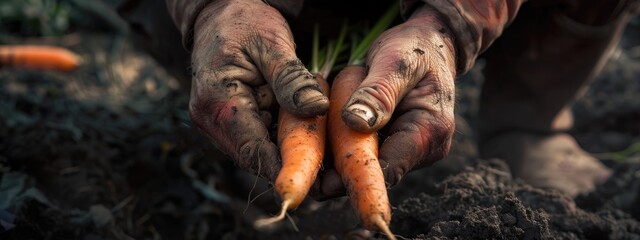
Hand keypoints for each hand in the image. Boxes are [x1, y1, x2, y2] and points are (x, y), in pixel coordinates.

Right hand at [188, 0, 328, 181]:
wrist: (221, 14)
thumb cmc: (245, 23)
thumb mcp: (271, 43)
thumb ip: (291, 78)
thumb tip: (318, 109)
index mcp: (217, 101)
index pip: (253, 149)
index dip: (287, 167)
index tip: (323, 179)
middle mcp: (210, 120)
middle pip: (255, 157)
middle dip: (292, 164)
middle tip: (333, 176)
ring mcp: (217, 124)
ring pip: (258, 152)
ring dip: (289, 152)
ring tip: (327, 158)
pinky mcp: (228, 123)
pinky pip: (258, 139)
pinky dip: (281, 139)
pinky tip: (309, 136)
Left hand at [312, 6, 456, 199]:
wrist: (427, 45)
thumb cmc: (414, 49)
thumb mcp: (395, 62)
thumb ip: (377, 92)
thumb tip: (354, 122)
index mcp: (430, 130)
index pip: (391, 166)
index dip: (354, 175)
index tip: (318, 175)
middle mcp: (422, 149)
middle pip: (375, 173)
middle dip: (338, 173)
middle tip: (299, 170)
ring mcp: (406, 150)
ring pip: (366, 166)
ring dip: (334, 161)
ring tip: (299, 157)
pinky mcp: (390, 145)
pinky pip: (362, 153)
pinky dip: (338, 149)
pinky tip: (310, 144)